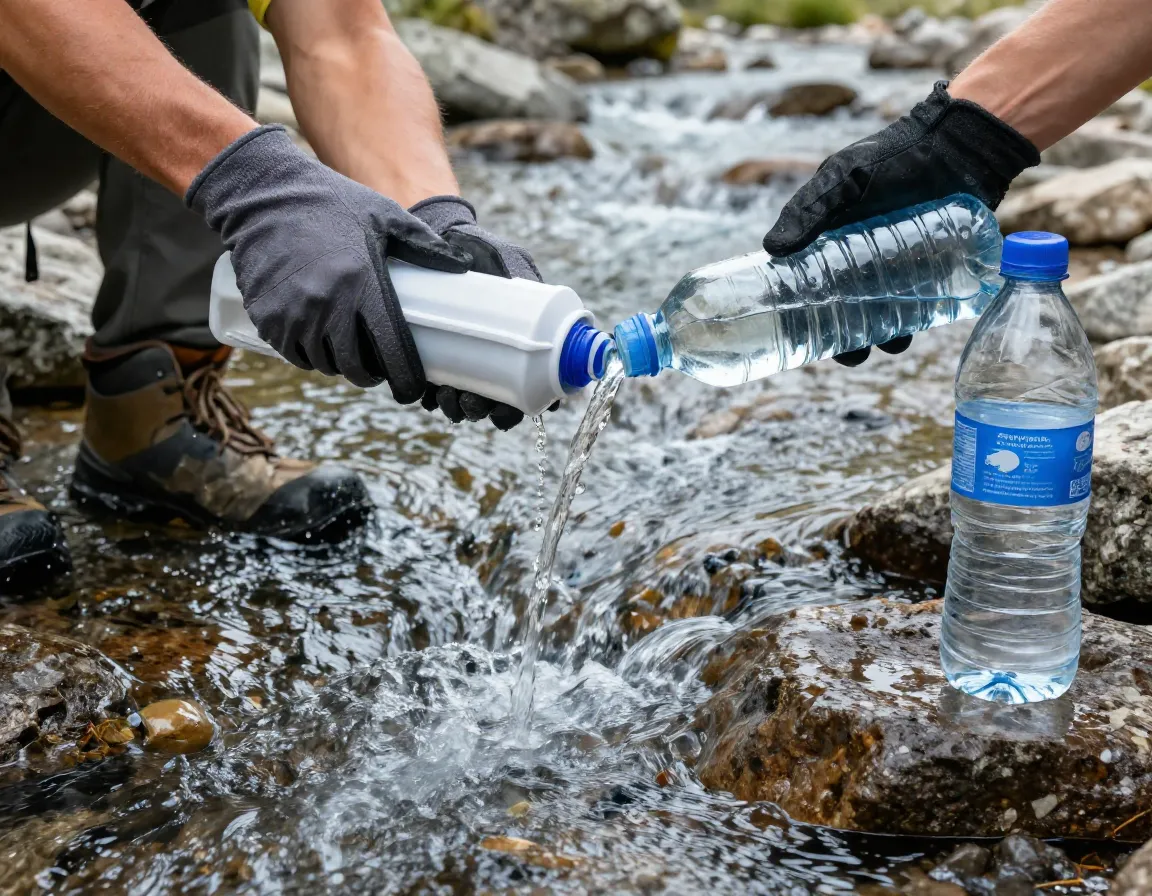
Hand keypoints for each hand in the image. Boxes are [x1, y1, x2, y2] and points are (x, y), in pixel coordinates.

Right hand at [186, 125, 471, 400]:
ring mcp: (293, 314)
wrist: (264, 194)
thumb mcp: (384, 215)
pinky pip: (294, 353)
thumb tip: (463, 263)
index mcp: (362, 283)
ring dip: (339, 363)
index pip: (391, 350)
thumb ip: (425, 244)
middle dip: (370, 373)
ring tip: (348, 348)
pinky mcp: (267, 317)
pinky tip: (318, 338)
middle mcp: (327, 305)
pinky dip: (308, 353)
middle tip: (378, 366)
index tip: (412, 388)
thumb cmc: (332, 203)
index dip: (406, 377)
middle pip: (355, 366)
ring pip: (324, 363)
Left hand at [409, 195, 546, 430]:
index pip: (525, 387)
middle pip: (492, 400)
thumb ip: (518, 275)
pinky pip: (431, 385)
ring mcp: (462, 355)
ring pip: (461, 398)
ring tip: (445, 399)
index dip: (516, 410)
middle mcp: (492, 355)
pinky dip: (429, 396)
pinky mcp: (432, 351)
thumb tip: (524, 295)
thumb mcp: (504, 259)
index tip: (503, 412)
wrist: (440, 235)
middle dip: (479, 410)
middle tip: (468, 403)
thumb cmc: (478, 247)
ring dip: (455, 408)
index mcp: (519, 343)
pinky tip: (425, 395)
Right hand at [763, 81, 1038, 366]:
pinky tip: (915, 329)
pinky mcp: (930, 269)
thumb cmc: (893, 156)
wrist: (958, 146)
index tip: (798, 342)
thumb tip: (771, 250)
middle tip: (854, 354)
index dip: (801, 318)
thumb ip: (808, 210)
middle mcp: (858, 259)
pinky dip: (916, 323)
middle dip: (846, 341)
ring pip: (883, 315)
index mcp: (827, 242)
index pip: (806, 287)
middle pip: (845, 312)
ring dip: (884, 338)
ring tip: (891, 342)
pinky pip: (919, 306)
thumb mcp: (842, 179)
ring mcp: (895, 267)